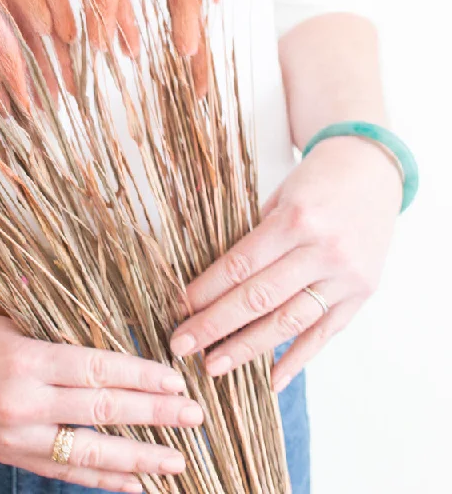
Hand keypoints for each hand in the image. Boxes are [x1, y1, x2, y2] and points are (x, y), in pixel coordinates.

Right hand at [0, 306, 202, 492]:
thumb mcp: (14, 325)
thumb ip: (60, 344)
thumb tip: (117, 357)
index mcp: (27, 358)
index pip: (98, 369)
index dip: (142, 377)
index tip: (177, 380)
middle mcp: (23, 400)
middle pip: (101, 410)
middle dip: (154, 415)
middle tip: (194, 417)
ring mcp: (14, 434)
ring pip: (88, 449)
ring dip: (137, 458)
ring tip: (178, 462)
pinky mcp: (7, 453)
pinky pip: (63, 470)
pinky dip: (100, 478)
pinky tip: (133, 484)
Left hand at [170, 136, 401, 390]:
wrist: (372, 171)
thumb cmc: (316, 179)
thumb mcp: (278, 196)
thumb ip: (251, 236)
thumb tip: (209, 277)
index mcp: (296, 219)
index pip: (241, 264)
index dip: (207, 290)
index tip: (179, 308)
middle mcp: (323, 251)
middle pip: (260, 298)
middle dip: (216, 325)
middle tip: (182, 344)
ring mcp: (346, 277)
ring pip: (290, 322)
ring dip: (248, 348)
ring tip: (214, 365)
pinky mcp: (362, 294)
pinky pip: (325, 333)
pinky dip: (297, 359)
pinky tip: (270, 379)